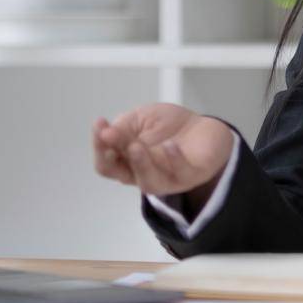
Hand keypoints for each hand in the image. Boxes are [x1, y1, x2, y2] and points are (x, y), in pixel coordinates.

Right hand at [92, 102, 235, 200]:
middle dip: (114, 156)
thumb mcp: (141, 120)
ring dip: (140, 164)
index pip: (106, 163)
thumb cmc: (167, 126)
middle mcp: (144, 175)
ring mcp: (168, 179)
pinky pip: (181, 174)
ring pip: (149, 182)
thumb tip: (105, 133)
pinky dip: (174, 160)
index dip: (99, 147)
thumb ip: (124, 128)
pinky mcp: (192, 176)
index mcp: (128, 163)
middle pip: (123, 174)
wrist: (204, 127)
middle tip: (111, 135)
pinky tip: (171, 145)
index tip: (100, 124)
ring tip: (135, 146)